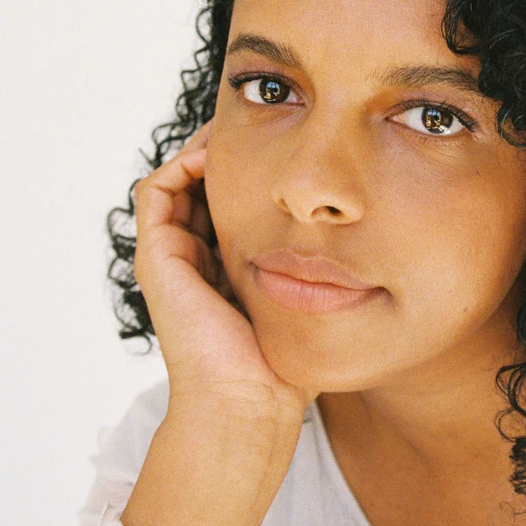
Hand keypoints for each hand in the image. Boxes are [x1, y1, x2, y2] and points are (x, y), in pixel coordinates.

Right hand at [124, 120, 310, 525]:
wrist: (249, 405)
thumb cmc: (288, 365)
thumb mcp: (313, 301)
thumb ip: (326, 271)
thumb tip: (367, 236)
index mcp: (228, 265)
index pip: (237, 199)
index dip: (261, 168)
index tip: (295, 143)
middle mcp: (196, 257)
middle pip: (208, 183)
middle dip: (237, 150)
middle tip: (271, 120)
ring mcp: (173, 257)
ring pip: (181, 180)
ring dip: (211, 149)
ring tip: (246, 126)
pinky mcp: (158, 259)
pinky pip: (157, 191)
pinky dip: (185, 164)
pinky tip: (224, 153)